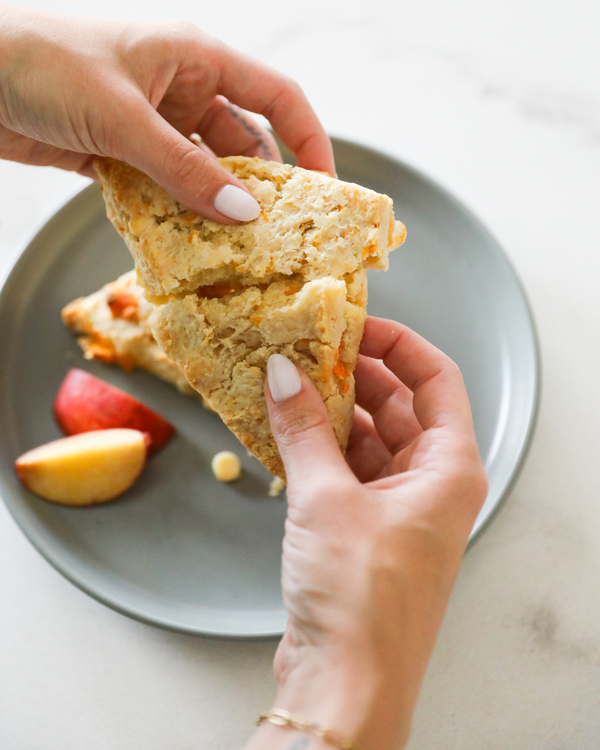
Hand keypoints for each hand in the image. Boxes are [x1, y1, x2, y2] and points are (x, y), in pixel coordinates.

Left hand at [0, 6, 333, 221]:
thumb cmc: (41, 62)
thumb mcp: (123, 117)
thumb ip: (183, 169)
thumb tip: (242, 215)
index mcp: (195, 56)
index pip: (276, 97)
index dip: (309, 141)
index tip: (325, 190)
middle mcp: (181, 88)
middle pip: (243, 143)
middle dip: (261, 188)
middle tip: (279, 236)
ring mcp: (152, 121)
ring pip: (202, 171)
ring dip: (214, 207)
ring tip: (234, 250)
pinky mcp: (122, 151)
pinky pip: (165, 186)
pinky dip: (175, 213)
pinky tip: (185, 242)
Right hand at [246, 317, 487, 749]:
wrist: (345, 683)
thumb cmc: (360, 599)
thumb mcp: (326, 499)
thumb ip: (303, 429)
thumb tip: (284, 373)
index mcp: (449, 468)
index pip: (436, 378)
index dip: (397, 343)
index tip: (353, 324)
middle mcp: (431, 484)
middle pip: (398, 405)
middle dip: (353, 375)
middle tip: (306, 350)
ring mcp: (399, 508)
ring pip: (368, 438)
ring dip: (329, 413)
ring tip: (285, 384)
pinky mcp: (366, 530)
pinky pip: (346, 470)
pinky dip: (318, 449)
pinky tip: (283, 431)